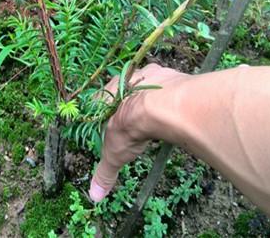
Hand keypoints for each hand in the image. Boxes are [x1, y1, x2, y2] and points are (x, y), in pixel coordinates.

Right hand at [89, 63, 186, 201]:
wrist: (160, 106)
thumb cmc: (130, 127)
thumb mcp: (114, 154)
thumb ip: (105, 173)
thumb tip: (94, 196)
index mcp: (107, 94)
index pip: (99, 99)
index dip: (105, 111)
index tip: (113, 122)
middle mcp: (126, 79)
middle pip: (125, 90)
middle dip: (130, 103)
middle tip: (137, 119)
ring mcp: (149, 74)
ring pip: (147, 84)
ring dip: (152, 97)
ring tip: (159, 116)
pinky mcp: (170, 74)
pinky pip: (169, 84)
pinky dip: (171, 95)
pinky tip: (174, 108)